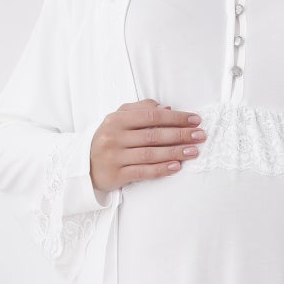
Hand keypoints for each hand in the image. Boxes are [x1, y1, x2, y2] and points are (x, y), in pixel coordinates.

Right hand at [89, 100, 204, 190]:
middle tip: (200, 135)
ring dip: (175, 152)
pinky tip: (176, 166)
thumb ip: (140, 110)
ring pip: (151, 154)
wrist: (84, 165)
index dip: (175, 118)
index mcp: (117, 119)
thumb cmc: (108, 139)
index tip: (194, 120)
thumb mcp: (118, 119)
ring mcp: (115, 157)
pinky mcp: (116, 175)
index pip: (151, 116)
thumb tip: (166, 108)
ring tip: (194, 151)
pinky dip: (161, 169)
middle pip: (154, 135)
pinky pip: (143, 171)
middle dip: (180, 135)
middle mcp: (114, 137)